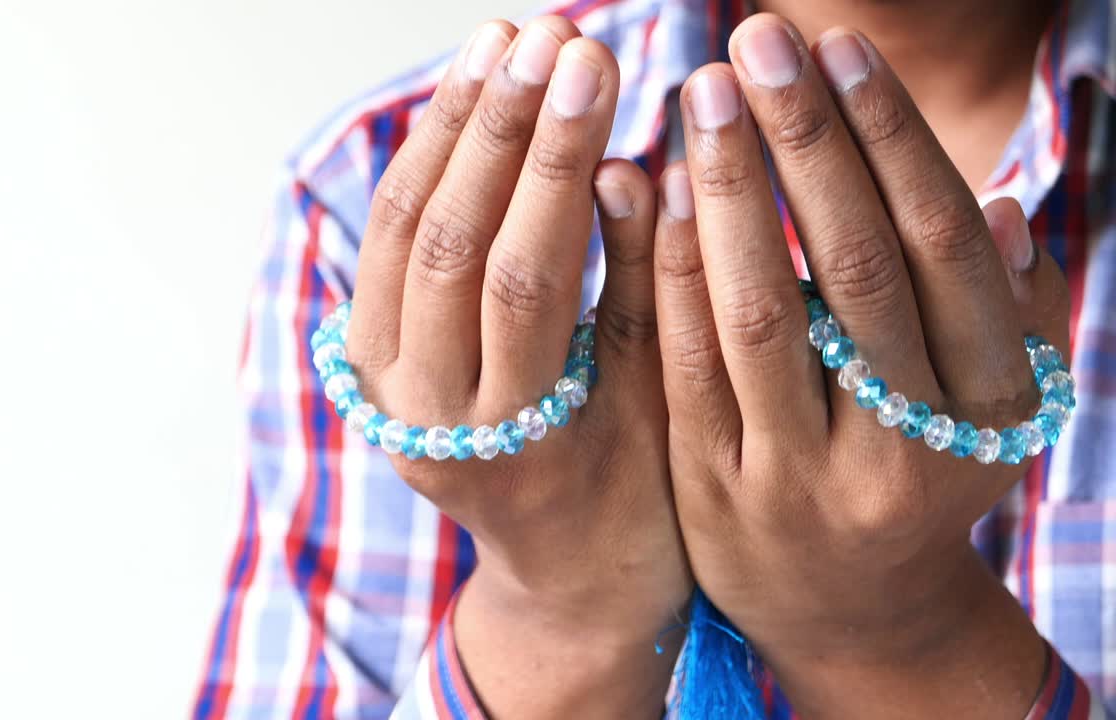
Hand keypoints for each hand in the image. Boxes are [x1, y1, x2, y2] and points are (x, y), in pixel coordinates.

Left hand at [344, 16, 687, 717]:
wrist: (565, 577)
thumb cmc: (635, 502)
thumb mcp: (656, 404)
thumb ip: (643, 286)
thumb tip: (621, 162)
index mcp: (510, 438)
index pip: (524, 275)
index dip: (554, 164)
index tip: (594, 66)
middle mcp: (426, 414)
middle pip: (449, 243)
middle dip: (500, 129)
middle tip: (551, 38)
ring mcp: (384, 388)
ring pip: (401, 236)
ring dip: (450, 131)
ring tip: (503, 44)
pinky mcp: (369, 363)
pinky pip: (385, 247)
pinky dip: (419, 166)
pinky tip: (459, 100)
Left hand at [652, 15, 1068, 717]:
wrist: (856, 614)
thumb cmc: (923, 479)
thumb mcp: (990, 408)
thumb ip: (1005, 309)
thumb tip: (996, 200)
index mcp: (989, 407)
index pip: (938, 245)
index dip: (888, 137)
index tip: (837, 50)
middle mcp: (902, 445)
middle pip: (852, 266)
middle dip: (803, 142)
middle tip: (755, 42)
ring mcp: (803, 477)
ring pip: (762, 314)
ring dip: (730, 192)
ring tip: (703, 96)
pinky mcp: (718, 494)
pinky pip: (688, 368)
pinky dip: (673, 274)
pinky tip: (655, 192)